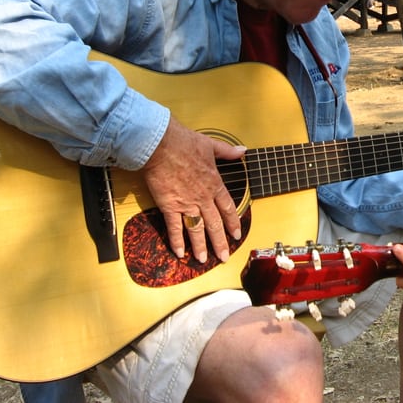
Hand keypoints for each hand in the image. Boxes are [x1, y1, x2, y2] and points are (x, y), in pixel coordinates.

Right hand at [140, 117, 244, 262]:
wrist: (160, 144)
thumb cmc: (183, 142)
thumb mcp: (210, 144)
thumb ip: (227, 151)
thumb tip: (242, 151)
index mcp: (214, 183)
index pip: (227, 208)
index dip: (233, 222)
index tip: (237, 234)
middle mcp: (202, 197)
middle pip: (215, 224)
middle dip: (220, 242)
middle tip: (224, 257)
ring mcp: (186, 203)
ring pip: (197, 230)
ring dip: (201, 246)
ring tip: (204, 260)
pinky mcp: (169, 206)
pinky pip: (174, 228)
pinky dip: (177, 241)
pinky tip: (180, 253)